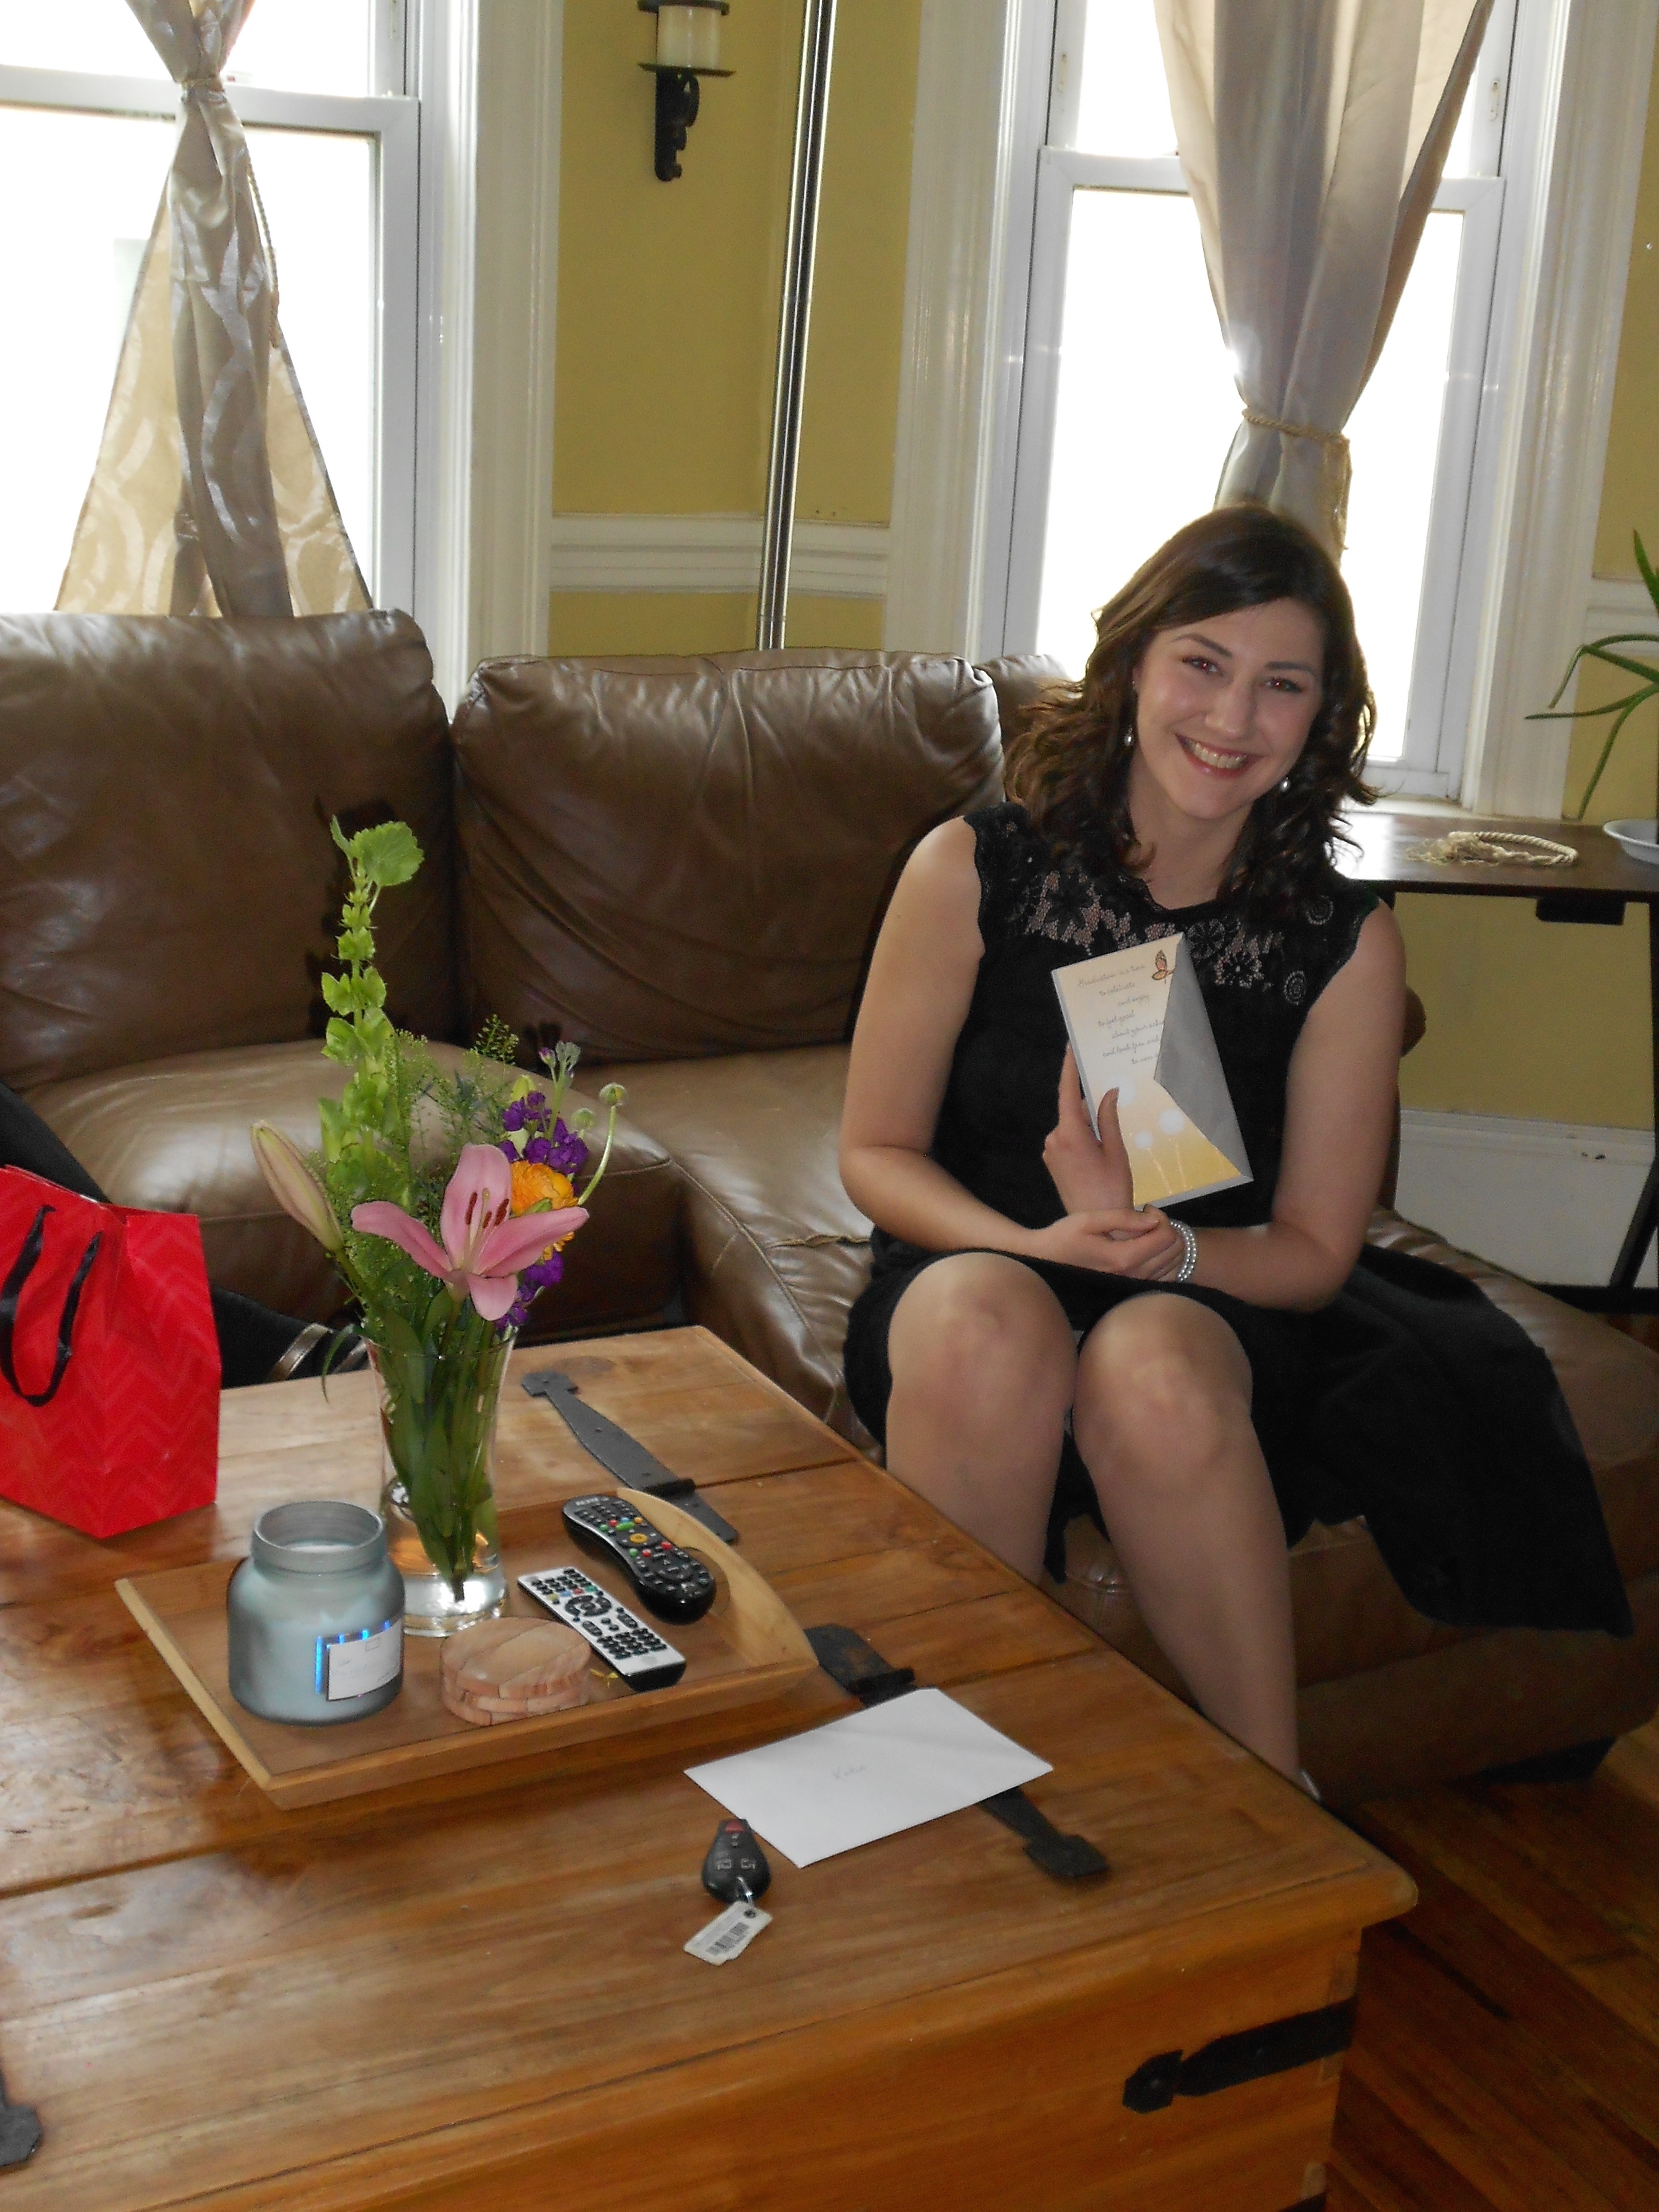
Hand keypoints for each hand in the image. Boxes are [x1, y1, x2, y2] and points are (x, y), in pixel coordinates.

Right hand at [1026, 1206, 1185, 1279]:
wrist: (1045, 1262)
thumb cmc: (1063, 1237)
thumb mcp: (1089, 1220)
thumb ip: (1123, 1218)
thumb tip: (1153, 1219)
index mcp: (1123, 1258)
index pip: (1166, 1236)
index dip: (1161, 1217)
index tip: (1144, 1208)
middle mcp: (1133, 1275)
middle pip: (1174, 1249)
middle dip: (1165, 1227)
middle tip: (1144, 1218)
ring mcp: (1134, 1285)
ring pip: (1173, 1263)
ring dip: (1165, 1242)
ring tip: (1143, 1231)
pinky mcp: (1132, 1288)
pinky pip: (1165, 1274)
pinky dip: (1163, 1258)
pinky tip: (1145, 1247)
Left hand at [1044, 1050, 1135, 1214]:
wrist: (1097, 1224)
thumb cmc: (1111, 1188)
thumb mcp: (1116, 1150)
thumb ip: (1109, 1117)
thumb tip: (1108, 1092)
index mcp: (1070, 1133)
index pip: (1066, 1092)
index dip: (1069, 1068)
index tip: (1070, 1047)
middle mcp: (1054, 1139)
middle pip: (1072, 1109)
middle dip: (1090, 1104)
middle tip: (1111, 1095)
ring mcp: (1051, 1151)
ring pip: (1071, 1125)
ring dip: (1088, 1124)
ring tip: (1110, 1137)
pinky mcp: (1052, 1161)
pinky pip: (1068, 1139)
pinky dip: (1083, 1136)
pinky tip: (1101, 1149)